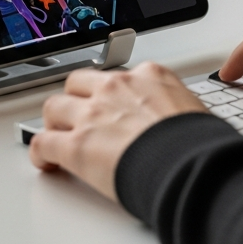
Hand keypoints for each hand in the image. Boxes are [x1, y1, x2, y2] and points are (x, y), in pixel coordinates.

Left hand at [29, 62, 205, 199]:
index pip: (118, 76)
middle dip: (75, 100)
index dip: (109, 93)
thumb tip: (182, 128)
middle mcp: (117, 87)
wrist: (193, 167)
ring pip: (54, 107)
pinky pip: (43, 143)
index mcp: (149, 76)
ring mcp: (93, 114)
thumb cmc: (202, 146)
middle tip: (77, 117)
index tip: (108, 102)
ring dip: (55, 122)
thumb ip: (177, 111)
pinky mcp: (77, 145)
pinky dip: (41, 153)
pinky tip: (45, 161)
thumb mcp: (195, 111)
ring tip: (57, 136)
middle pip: (78, 83)